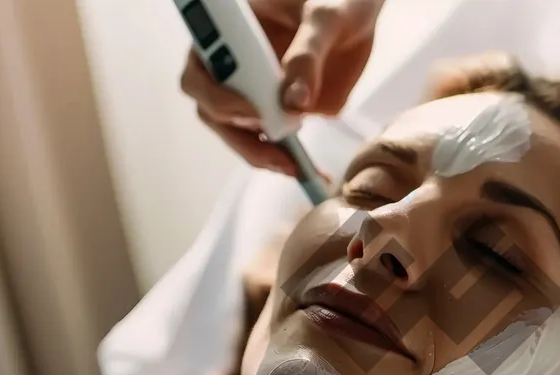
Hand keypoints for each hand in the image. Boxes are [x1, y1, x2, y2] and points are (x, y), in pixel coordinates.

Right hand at [179, 0, 381, 173]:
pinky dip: (289, 162)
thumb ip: (308, 55)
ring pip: (239, 134)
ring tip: (296, 166)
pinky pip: (275, 143)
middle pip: (213, 111)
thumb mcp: (324, 17)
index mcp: (227, 35)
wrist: (360, 12)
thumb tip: (294, 103)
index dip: (217, 96)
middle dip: (242, 135)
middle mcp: (233, 67)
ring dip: (263, 155)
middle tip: (280, 151)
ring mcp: (255, 93)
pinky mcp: (282, 112)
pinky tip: (313, 173)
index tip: (254, 110)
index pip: (199, 71)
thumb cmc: (335, 0)